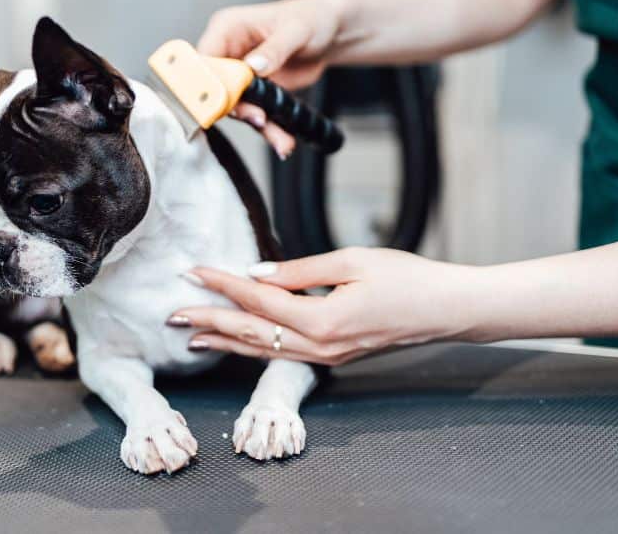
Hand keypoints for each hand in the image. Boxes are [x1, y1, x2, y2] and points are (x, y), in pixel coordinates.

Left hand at [169, 248, 479, 365]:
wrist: (446, 310)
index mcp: (322, 319)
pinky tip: (236, 342)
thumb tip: (255, 275)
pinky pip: (281, 354)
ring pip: (262, 350)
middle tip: (171, 313)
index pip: (258, 299)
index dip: (222, 284)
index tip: (192, 271)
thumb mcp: (352, 261)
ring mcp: (326, 356)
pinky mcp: (333, 356)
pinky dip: (252, 347)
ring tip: (190, 336)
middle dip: (208, 321)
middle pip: (251, 332)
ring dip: (224, 341)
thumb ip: (300, 270)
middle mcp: (319, 345)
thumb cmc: (407, 278)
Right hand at [198, 0, 344, 158]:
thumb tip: (253, 65)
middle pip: (217, 87)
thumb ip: (274, 49)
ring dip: (258, 124)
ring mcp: (241, 74)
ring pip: (237, 106)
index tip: (223, 99)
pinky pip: (255, 112)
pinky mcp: (256, 91)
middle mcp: (229, 51)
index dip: (208, 81)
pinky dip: (270, 128)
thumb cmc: (312, 17)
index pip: (204, 58)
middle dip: (237, 108)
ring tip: (280, 138)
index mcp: (227, 28)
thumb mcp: (296, 30)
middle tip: (258, 118)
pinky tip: (283, 139)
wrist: (331, 32)